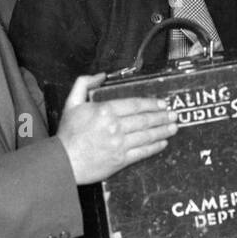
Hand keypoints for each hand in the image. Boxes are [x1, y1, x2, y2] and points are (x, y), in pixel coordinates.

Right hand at [56, 75, 177, 184]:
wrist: (64, 162)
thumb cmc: (68, 134)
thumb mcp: (71, 103)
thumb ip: (84, 84)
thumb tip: (101, 75)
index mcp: (105, 111)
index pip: (135, 105)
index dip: (151, 104)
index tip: (162, 103)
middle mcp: (115, 127)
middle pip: (145, 120)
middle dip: (162, 117)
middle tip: (173, 115)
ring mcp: (120, 144)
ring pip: (147, 135)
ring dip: (163, 131)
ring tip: (173, 127)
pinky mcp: (121, 160)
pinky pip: (143, 152)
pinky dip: (154, 147)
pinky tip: (162, 143)